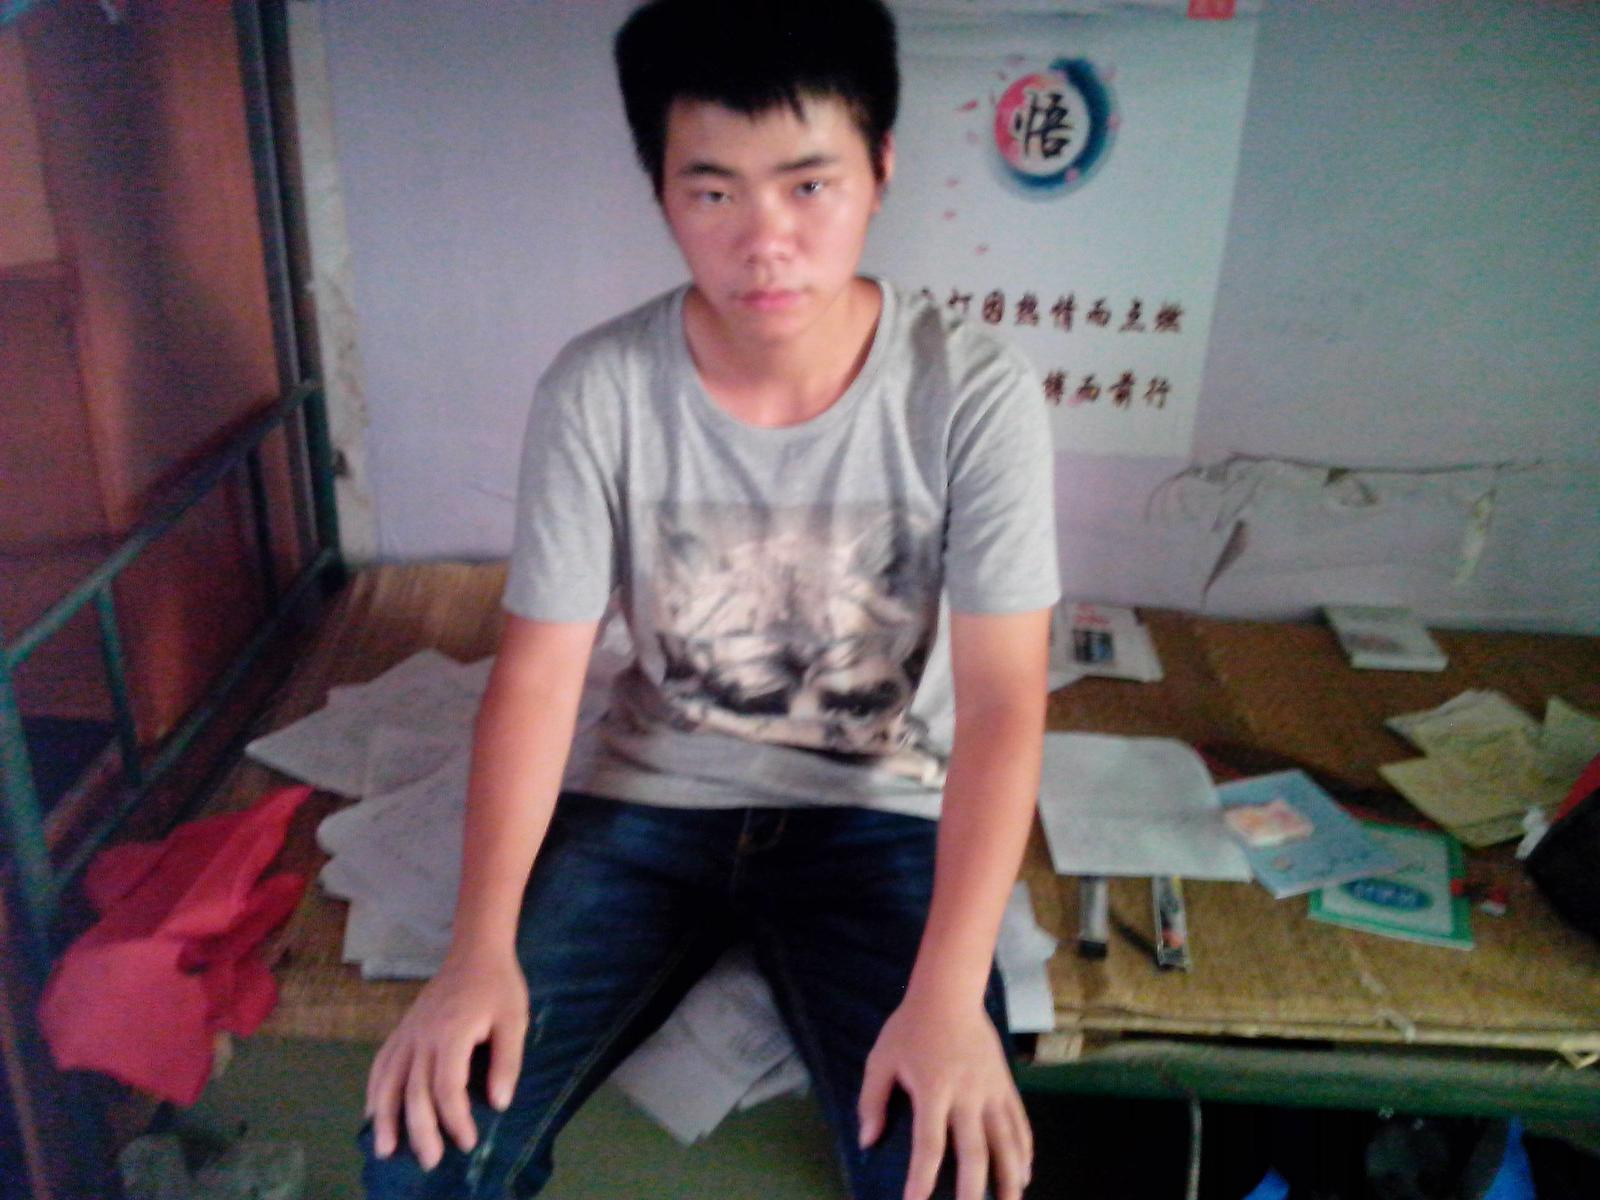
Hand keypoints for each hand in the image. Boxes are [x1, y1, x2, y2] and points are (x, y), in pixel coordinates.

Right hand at [365, 948, 528, 1168]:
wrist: (474, 952)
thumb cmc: (498, 986)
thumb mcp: (514, 1020)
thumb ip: (507, 1062)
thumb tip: (499, 1104)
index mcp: (451, 1034)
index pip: (446, 1088)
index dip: (455, 1119)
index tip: (467, 1141)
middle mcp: (422, 1036)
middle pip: (413, 1092)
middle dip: (421, 1131)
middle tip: (430, 1161)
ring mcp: (407, 1033)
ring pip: (388, 1081)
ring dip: (386, 1117)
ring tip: (385, 1150)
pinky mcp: (402, 1030)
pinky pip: (381, 1064)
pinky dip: (375, 1091)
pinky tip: (373, 1113)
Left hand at [857, 993, 1031, 1199]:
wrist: (950, 993)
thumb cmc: (910, 1027)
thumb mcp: (881, 1059)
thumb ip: (871, 1101)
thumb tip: (867, 1142)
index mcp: (933, 1090)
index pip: (929, 1146)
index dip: (922, 1179)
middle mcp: (967, 1095)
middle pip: (974, 1153)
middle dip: (973, 1192)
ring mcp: (991, 1091)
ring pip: (1006, 1142)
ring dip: (1010, 1178)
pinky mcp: (1006, 1085)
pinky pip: (1019, 1123)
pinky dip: (1024, 1150)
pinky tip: (1025, 1173)